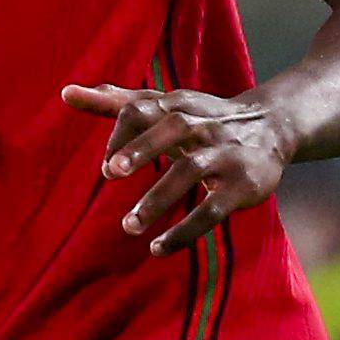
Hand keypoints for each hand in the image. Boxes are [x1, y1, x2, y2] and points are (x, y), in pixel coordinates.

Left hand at [60, 81, 293, 250]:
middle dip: (142, 148)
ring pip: (190, 171)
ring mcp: (224, 155)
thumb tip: (66, 91)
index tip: (106, 165)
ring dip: (158, 198)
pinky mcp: (241, 186)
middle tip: (110, 173)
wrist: (273, 126)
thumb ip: (116, 102)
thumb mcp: (164, 106)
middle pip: (172, 128)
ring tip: (129, 226)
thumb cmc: (202, 118)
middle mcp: (202, 125)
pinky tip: (158, 248)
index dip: (124, 133)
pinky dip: (184, 231)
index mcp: (179, 105)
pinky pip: (211, 210)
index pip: (145, 108)